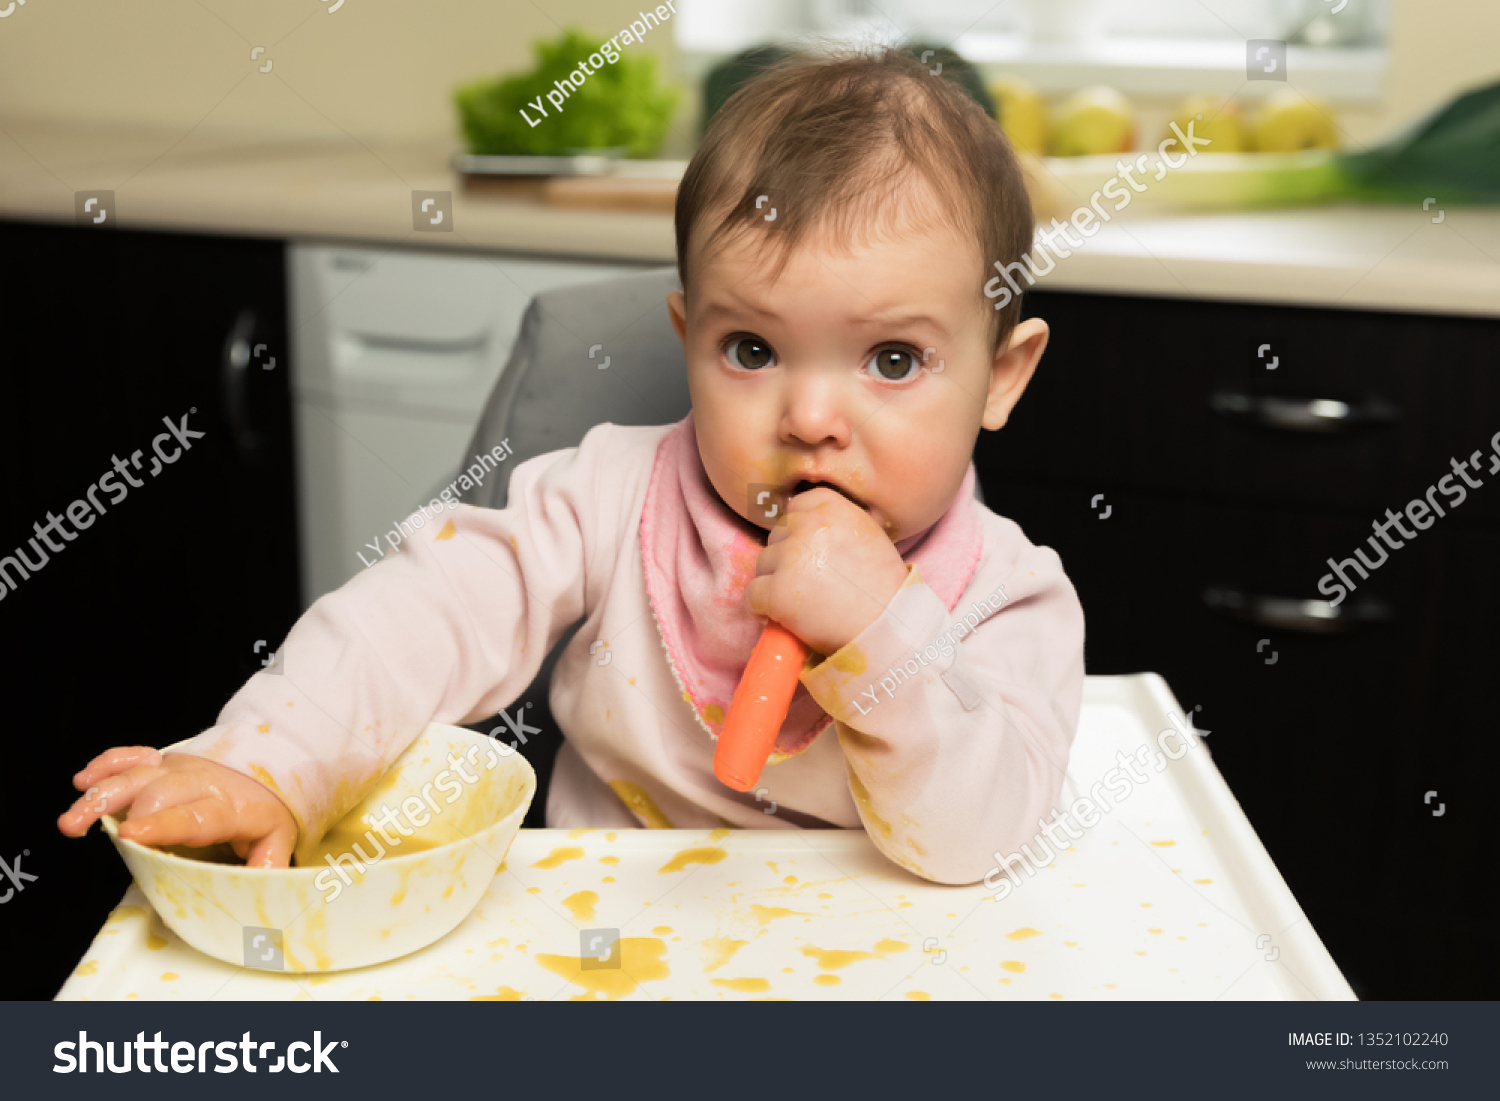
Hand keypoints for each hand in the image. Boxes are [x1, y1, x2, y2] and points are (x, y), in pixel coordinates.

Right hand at [57, 746, 296, 867]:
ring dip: (100, 794)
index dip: (161, 825)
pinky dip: (107, 764)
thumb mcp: (276, 839)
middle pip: (157, 791)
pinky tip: (84, 780)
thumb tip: (262, 890)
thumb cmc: (262, 813)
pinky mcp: (161, 762)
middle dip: (120, 808)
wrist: (264, 773)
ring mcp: (177, 769)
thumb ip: (267, 864)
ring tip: (72, 821)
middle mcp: (199, 782)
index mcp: (229, 807)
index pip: (194, 816)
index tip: (131, 835)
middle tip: (87, 832)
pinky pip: (132, 756)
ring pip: (135, 775)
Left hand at [745, 487, 907, 655]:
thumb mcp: (868, 537)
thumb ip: (837, 525)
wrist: (890, 629)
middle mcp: (809, 526)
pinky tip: (779, 618)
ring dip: (774, 581)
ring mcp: (790, 558)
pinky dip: (761, 608)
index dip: (799, 530)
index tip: (808, 552)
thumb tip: (803, 526)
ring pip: (763, 563)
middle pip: (778, 534)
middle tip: (806, 583)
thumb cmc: (885, 589)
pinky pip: (752, 594)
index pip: (798, 505)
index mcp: (833, 508)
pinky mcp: (777, 592)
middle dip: (787, 557)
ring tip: (798, 602)